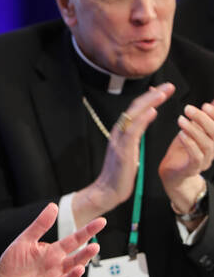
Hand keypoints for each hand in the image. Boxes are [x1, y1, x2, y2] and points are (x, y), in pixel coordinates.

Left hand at [0, 203, 104, 276]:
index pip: (74, 241)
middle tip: (94, 246)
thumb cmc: (15, 261)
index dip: (87, 231)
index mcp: (54, 253)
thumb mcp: (26, 240)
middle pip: (76, 260)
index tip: (101, 221)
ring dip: (74, 275)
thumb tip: (53, 206)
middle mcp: (57, 268)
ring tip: (80, 268)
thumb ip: (40, 225)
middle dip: (86, 255)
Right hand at [72, 83, 174, 226]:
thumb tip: (146, 118)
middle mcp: (118, 132)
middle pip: (135, 107)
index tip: (164, 89)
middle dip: (152, 95)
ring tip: (163, 93)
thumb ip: (136, 134)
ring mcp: (119, 140)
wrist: (107, 191)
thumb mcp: (130, 150)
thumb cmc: (120, 174)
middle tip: (169, 86)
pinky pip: (133, 130)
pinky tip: (153, 110)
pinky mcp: (122, 150)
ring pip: (134, 115)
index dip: (150, 98)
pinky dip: (142, 119)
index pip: (136, 110)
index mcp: (121, 132)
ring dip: (149, 102)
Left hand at [159, 100, 213, 214]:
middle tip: (188, 108)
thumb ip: (199, 117)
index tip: (206, 104)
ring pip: (207, 145)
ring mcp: (205, 160)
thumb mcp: (191, 130)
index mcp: (213, 139)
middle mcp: (213, 150)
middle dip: (204, 119)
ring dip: (194, 130)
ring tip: (181, 119)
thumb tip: (209, 100)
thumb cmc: (182, 149)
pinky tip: (181, 135)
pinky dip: (190, 144)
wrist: (172, 172)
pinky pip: (196, 157)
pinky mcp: (193, 168)